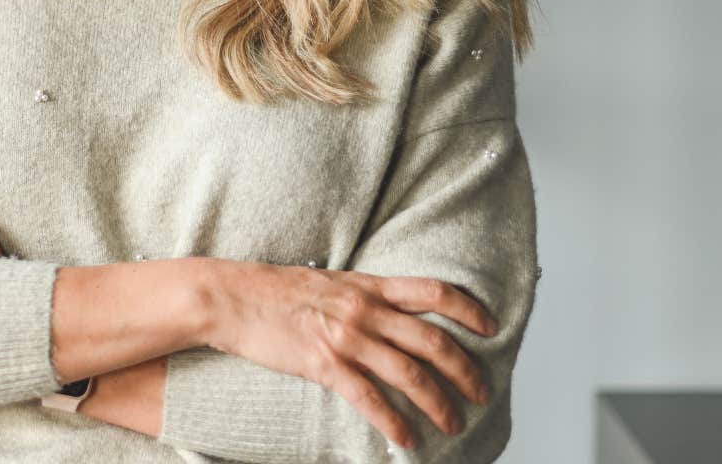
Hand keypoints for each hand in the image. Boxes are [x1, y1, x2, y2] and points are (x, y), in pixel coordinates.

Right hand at [201, 261, 495, 449]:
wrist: (231, 298)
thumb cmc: (276, 291)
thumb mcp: (330, 281)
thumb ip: (364, 294)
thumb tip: (392, 309)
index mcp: (369, 285)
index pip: (434, 292)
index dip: (469, 309)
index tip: (490, 329)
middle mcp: (365, 309)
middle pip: (432, 341)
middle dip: (465, 370)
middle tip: (482, 393)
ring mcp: (345, 337)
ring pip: (409, 374)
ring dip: (438, 403)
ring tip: (453, 424)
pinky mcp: (323, 364)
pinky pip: (370, 399)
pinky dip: (394, 423)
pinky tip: (407, 441)